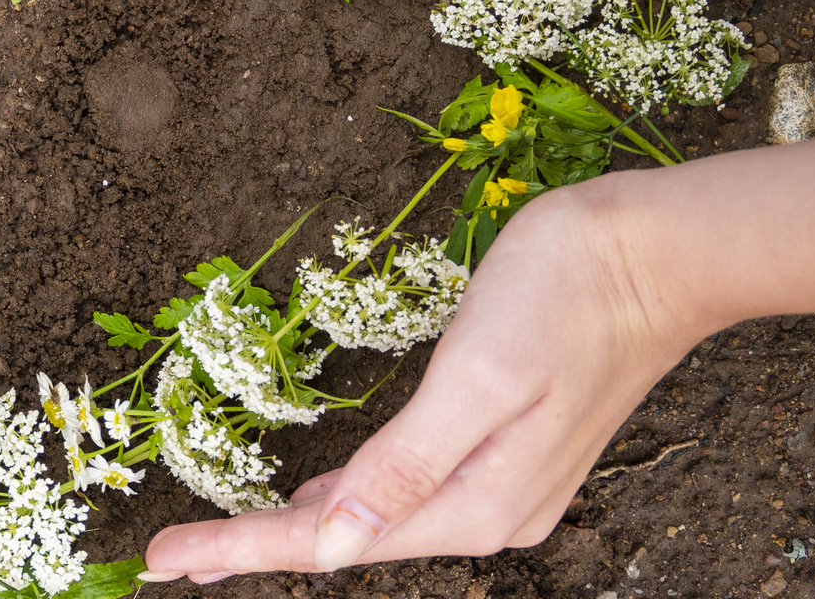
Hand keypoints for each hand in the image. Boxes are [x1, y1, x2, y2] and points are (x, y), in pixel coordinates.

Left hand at [138, 94, 814, 577]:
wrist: (656, 252)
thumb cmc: (563, 295)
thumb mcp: (476, 378)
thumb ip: (405, 467)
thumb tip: (335, 543)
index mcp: (474, 503)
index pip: (330, 540)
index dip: (242, 548)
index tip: (159, 561)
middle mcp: (487, 511)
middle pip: (345, 539)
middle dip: (255, 547)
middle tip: (168, 559)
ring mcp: (501, 484)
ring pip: (373, 518)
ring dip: (296, 526)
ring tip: (223, 541)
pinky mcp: (506, 449)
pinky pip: (405, 492)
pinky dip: (347, 499)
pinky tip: (317, 497)